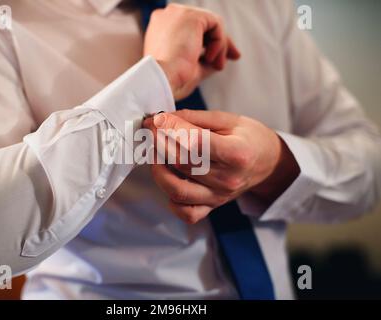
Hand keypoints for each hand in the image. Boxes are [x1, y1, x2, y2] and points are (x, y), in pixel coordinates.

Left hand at [143, 110, 299, 223]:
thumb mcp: (228, 119)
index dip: (170, 130)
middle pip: (182, 165)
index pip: (195, 143)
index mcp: (237, 153)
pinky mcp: (213, 206)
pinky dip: (171, 200)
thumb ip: (194, 118)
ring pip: (178, 190)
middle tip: (151, 131)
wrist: (268, 162)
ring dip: (158, 171)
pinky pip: (186, 212)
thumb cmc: (248, 137)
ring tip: (155, 154)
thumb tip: (162, 119)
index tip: (155, 120)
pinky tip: (169, 180)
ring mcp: (219, 196)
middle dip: (159, 145)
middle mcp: (228, 179)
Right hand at [144, 4, 239, 100]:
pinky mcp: (191, 16)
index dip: (208, 42)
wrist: (163, 79)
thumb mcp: (189, 69)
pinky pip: (216, 25)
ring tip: (217, 66)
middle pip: (203, 25)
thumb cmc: (171, 80)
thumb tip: (219, 61)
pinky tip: (210, 59)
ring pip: (211, 25)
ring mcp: (178, 13)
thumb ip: (203, 60)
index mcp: (161, 28)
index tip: (220, 59)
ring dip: (219, 47)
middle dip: (220, 42)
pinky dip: (219, 43)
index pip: (191, 31)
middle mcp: (167, 16)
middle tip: (234, 57)